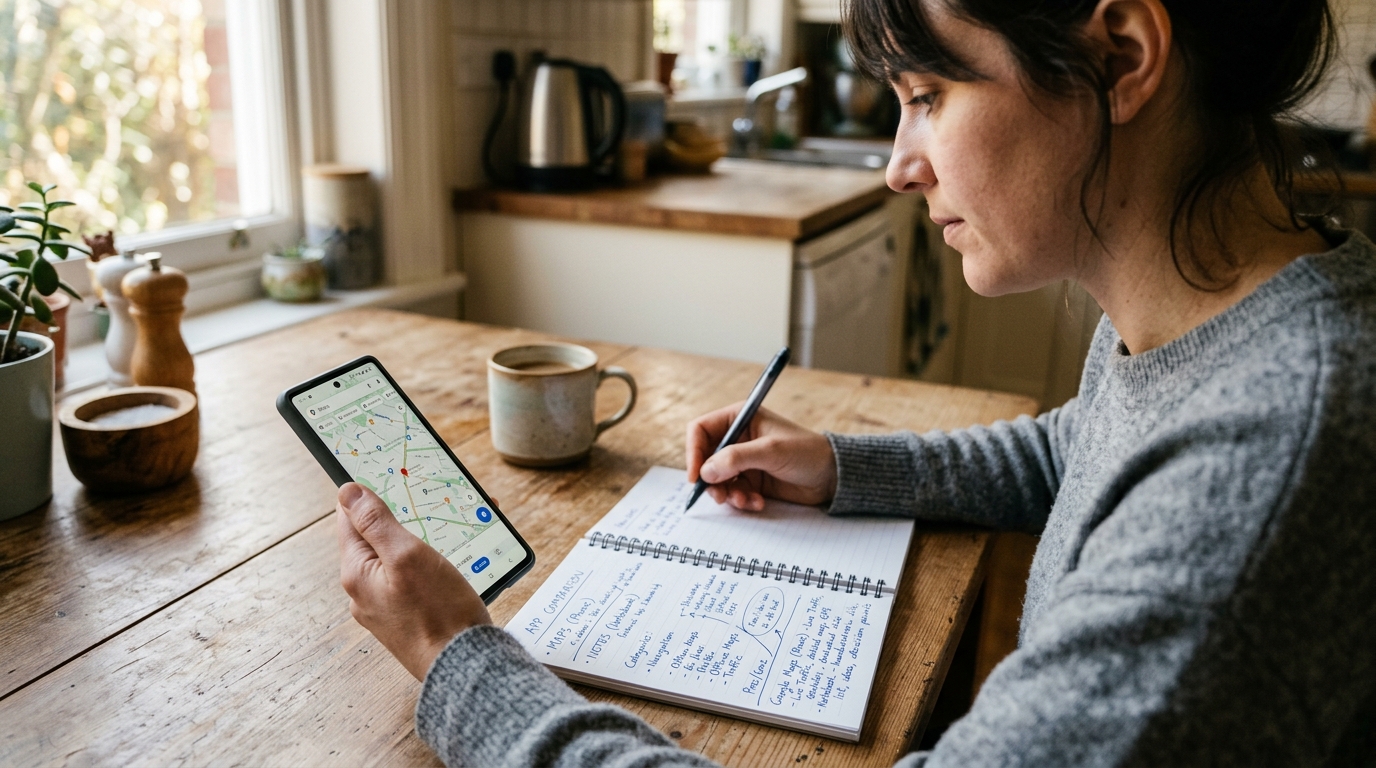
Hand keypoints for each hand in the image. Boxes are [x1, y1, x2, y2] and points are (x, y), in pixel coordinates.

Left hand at [337, 483, 491, 679]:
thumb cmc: (438, 613)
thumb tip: (347, 491)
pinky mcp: (409, 617)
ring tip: (454, 527)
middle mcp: (365, 591)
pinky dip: (432, 562)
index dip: (368, 496)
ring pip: (400, 558)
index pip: (350, 519)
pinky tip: (455, 559)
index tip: (390, 477)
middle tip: (433, 500)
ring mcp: (387, 606)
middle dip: (406, 517)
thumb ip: (376, 523)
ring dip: (424, 539)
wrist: (464, 666)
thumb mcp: (407, 556)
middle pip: (378, 538)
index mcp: (357, 573)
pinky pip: (414, 578)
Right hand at [686, 404, 836, 510]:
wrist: (832, 476)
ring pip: (717, 480)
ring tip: (745, 501)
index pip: (701, 430)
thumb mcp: (770, 451)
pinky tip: (757, 502)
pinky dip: (740, 500)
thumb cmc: (807, 452)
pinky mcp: (751, 480)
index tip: (696, 476)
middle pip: (704, 459)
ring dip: (727, 494)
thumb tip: (705, 472)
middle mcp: (737, 438)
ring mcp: (743, 461)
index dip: (693, 452)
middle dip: (710, 480)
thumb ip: (736, 459)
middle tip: (720, 496)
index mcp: (740, 418)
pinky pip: (732, 492)